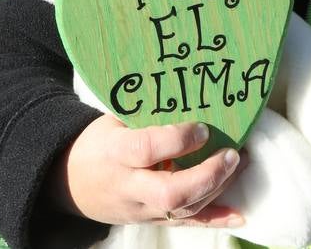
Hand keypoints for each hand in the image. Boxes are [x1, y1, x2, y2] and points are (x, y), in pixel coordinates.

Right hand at [54, 115, 243, 227]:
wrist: (71, 184)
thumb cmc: (98, 143)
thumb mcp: (112, 121)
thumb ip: (146, 113)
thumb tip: (190, 87)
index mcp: (115, 153)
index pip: (147, 149)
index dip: (178, 139)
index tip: (203, 127)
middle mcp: (128, 186)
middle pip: (169, 192)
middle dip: (207, 175)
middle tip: (232, 153)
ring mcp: (141, 209)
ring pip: (182, 209)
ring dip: (217, 188)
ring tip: (240, 163)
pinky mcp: (152, 220)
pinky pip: (185, 224)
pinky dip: (215, 220)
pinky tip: (240, 215)